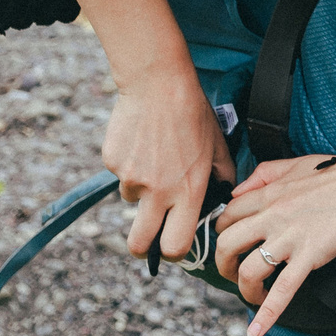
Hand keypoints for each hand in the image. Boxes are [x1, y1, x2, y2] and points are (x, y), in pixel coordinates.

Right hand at [100, 75, 232, 264]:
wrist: (158, 83)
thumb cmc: (193, 114)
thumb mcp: (217, 147)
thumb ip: (222, 177)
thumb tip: (223, 197)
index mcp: (188, 192)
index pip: (176, 245)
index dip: (173, 252)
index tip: (172, 247)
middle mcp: (158, 191)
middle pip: (139, 243)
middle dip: (140, 248)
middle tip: (144, 241)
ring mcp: (132, 178)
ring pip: (132, 199)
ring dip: (141, 188)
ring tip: (155, 156)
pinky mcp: (113, 162)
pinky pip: (121, 173)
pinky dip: (130, 164)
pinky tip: (141, 140)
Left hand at [215, 155, 335, 335]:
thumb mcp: (296, 163)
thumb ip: (264, 173)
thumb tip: (238, 192)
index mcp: (269, 193)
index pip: (227, 215)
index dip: (221, 233)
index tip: (229, 244)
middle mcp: (272, 215)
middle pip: (227, 244)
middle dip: (223, 264)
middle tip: (233, 273)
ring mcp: (290, 237)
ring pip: (249, 269)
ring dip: (243, 289)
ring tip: (252, 296)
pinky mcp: (310, 255)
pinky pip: (283, 289)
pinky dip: (267, 314)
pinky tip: (257, 330)